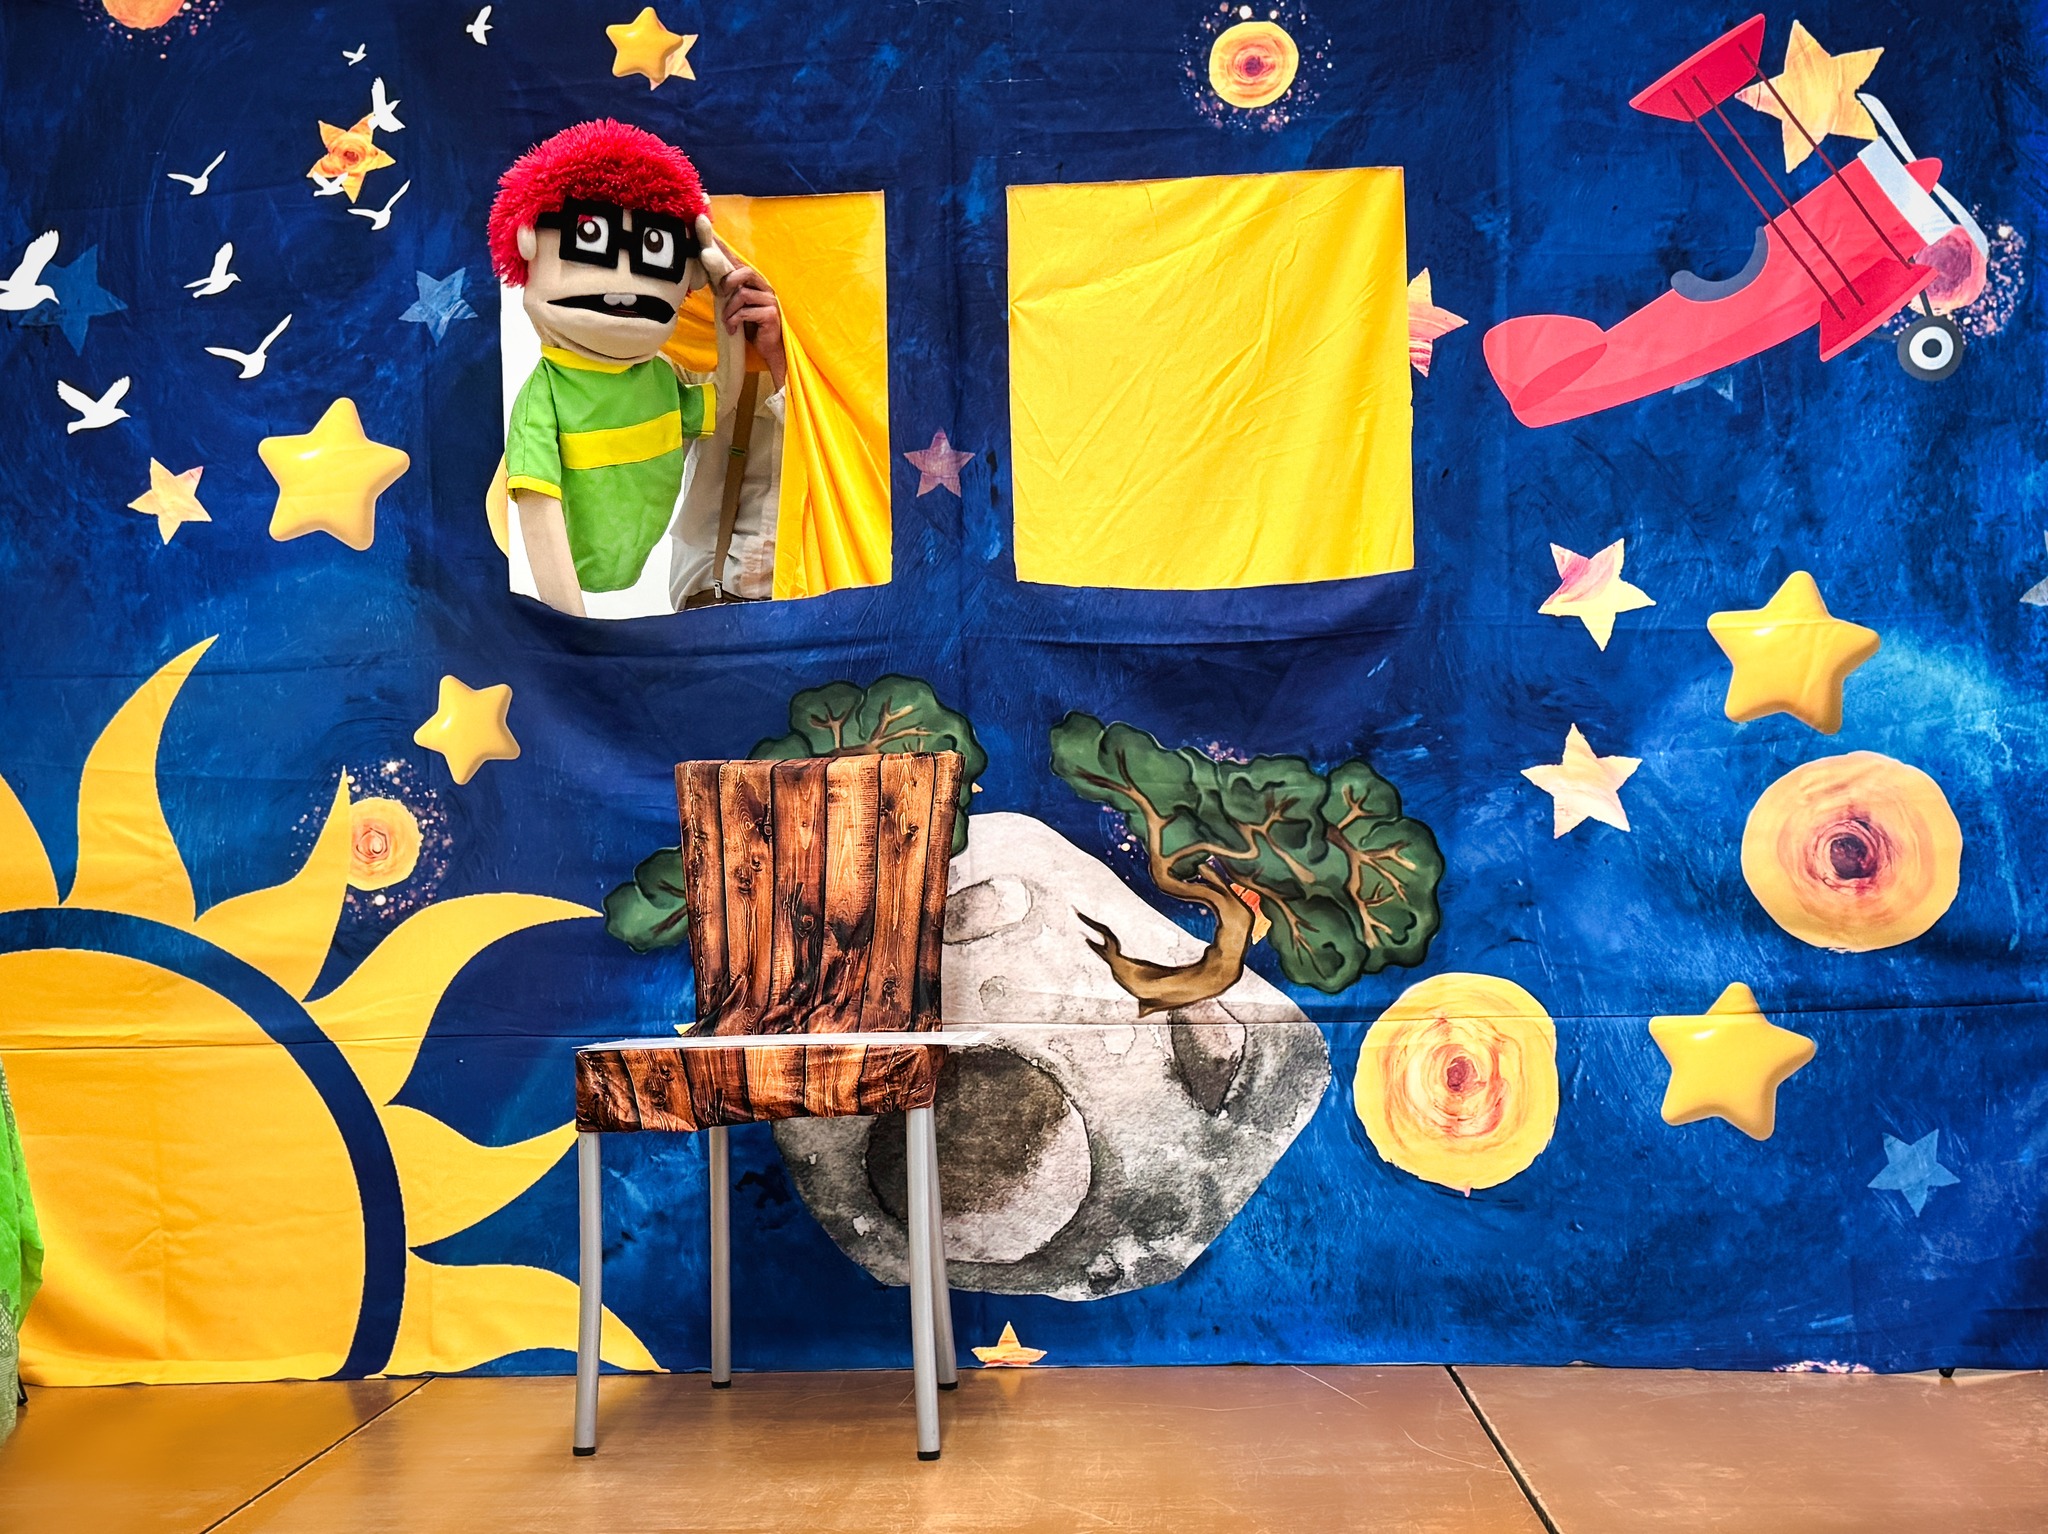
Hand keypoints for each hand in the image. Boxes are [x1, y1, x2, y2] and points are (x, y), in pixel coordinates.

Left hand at [709, 233, 786, 390]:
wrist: (770, 350)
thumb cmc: (754, 328)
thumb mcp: (739, 307)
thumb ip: (730, 293)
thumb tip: (712, 280)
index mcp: (757, 284)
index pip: (741, 263)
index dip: (727, 252)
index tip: (711, 239)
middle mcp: (766, 289)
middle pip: (746, 272)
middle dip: (729, 281)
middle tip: (721, 293)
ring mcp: (770, 301)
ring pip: (742, 295)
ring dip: (729, 310)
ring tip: (727, 322)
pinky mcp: (770, 315)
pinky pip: (745, 312)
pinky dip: (734, 321)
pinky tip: (733, 329)